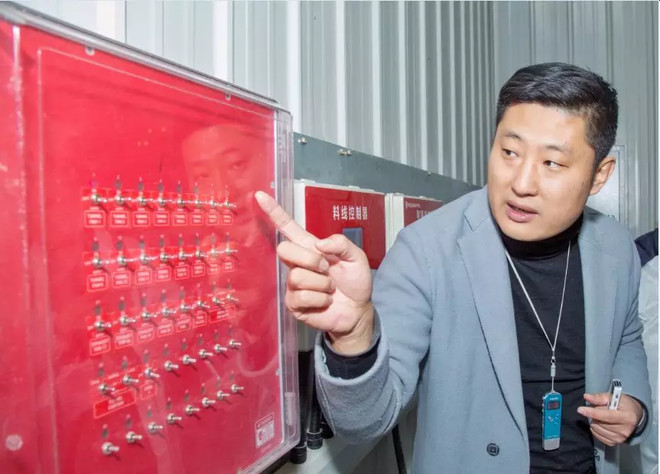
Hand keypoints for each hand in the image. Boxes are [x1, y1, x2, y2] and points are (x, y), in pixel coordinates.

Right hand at [254, 191, 373, 353]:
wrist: (357, 310)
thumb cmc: (355, 281)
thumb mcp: (356, 257)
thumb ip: (341, 244)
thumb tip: (319, 245)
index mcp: (310, 247)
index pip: (287, 227)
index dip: (274, 212)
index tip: (259, 195)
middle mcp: (298, 263)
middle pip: (285, 250)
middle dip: (310, 259)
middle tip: (327, 269)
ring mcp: (293, 284)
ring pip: (297, 277)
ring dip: (321, 284)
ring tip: (330, 289)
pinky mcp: (293, 304)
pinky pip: (301, 296)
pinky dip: (320, 299)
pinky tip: (325, 301)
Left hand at [577, 392, 643, 445]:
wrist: (634, 415)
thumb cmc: (624, 405)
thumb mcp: (614, 397)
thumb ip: (599, 397)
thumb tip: (587, 397)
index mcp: (627, 417)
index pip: (606, 416)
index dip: (593, 413)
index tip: (580, 409)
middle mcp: (625, 430)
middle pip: (599, 422)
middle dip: (595, 414)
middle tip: (602, 409)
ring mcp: (620, 438)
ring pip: (596, 428)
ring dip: (595, 421)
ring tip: (603, 416)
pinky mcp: (615, 443)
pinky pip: (597, 435)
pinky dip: (596, 428)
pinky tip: (602, 423)